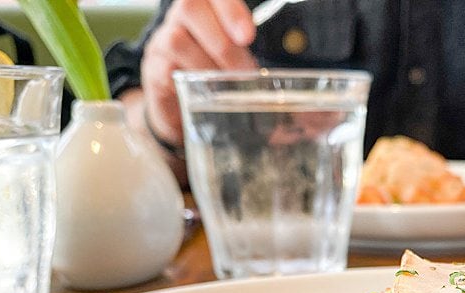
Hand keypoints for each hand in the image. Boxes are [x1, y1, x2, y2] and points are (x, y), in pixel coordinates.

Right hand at [141, 0, 256, 144]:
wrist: (183, 108)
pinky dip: (192, 82)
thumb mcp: (243, 63)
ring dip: (209, 66)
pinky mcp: (153, 69)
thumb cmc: (219, 78)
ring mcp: (163, 40)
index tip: (248, 35)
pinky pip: (168, 69)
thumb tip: (312, 109)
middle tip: (246, 71)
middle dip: (223, 41)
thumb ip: (263, 63)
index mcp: (207, 8)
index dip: (229, 8)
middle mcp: (181, 18)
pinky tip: (207, 94)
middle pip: (190, 6)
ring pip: (179, 39)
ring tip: (229, 86)